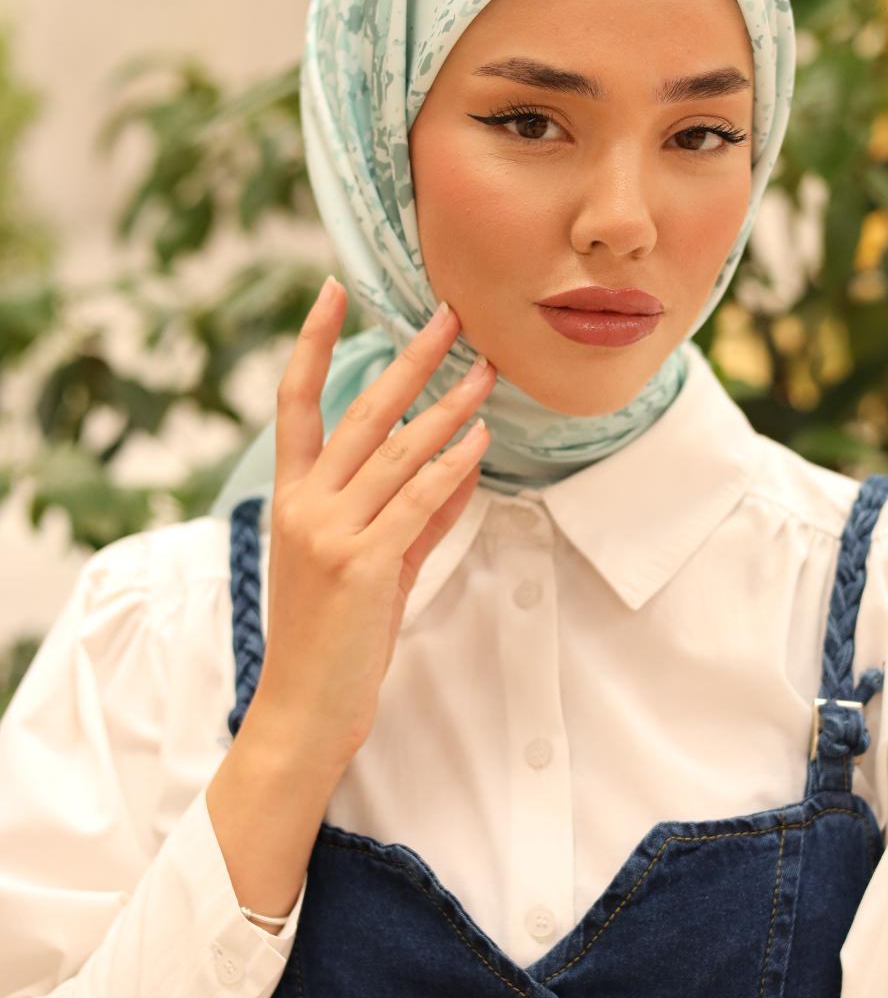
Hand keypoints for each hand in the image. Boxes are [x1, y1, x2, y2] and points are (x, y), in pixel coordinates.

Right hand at [255, 278, 495, 780]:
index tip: (335, 289)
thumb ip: (411, 512)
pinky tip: (481, 442)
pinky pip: (417, 502)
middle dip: (410, 359)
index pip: (296, 401)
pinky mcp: (364, 566)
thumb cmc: (334, 637)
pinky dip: (453, 468)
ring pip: (398, 452)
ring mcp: (330, 534)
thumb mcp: (371, 562)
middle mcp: (303, 505)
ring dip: (449, 408)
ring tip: (486, 372)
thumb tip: (463, 460)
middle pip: (362, 412)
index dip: (314, 342)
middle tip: (448, 314)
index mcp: (291, 497)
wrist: (305, 707)